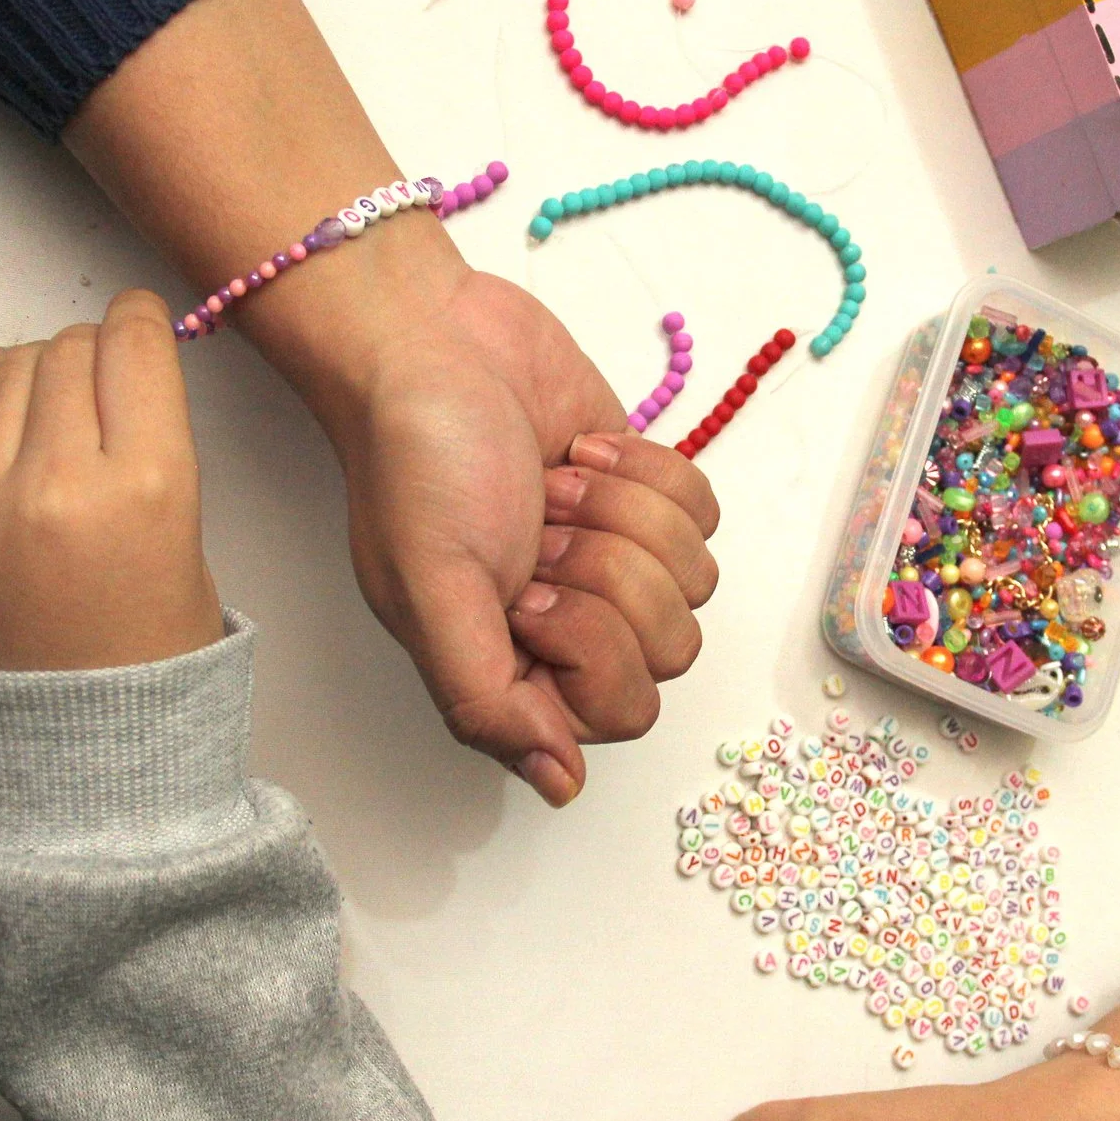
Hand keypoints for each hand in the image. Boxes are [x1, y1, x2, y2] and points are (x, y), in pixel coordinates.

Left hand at [0, 290, 223, 670]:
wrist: (80, 749)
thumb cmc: (153, 653)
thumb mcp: (189, 538)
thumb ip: (151, 444)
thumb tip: (115, 367)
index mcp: (151, 488)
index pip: (134, 346)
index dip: (142, 322)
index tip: (143, 326)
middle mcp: (62, 483)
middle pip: (70, 350)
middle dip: (94, 349)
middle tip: (107, 379)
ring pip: (7, 367)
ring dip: (36, 365)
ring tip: (56, 399)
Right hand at [61, 0, 719, 800]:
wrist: (429, 335)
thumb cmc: (414, 456)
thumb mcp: (429, 587)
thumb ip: (486, 698)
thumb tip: (561, 785)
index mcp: (513, 669)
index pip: (618, 710)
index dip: (592, 644)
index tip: (530, 589)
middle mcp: (569, 628)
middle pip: (669, 648)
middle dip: (610, 569)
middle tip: (539, 527)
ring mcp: (614, 560)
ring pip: (697, 579)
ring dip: (625, 513)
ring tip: (552, 483)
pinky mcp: (646, 496)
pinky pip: (705, 514)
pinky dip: (647, 471)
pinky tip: (581, 451)